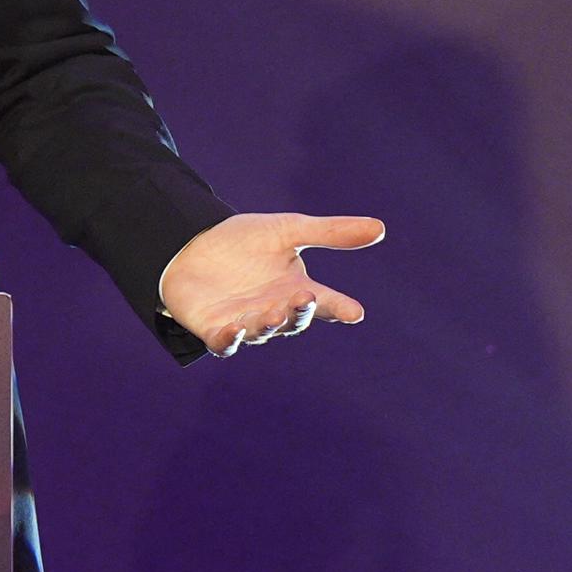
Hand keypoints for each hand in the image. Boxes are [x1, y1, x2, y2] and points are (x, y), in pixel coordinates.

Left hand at [159, 211, 383, 356]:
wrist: (191, 244)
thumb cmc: (244, 242)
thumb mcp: (288, 230)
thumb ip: (330, 233)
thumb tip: (380, 228)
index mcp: (296, 291)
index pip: (325, 303)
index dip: (340, 308)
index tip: (354, 312)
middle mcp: (274, 311)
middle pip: (293, 319)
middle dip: (299, 311)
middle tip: (304, 297)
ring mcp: (245, 323)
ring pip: (262, 331)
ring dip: (269, 323)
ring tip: (275, 312)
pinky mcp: (214, 330)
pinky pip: (225, 342)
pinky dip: (231, 339)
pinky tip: (234, 330)